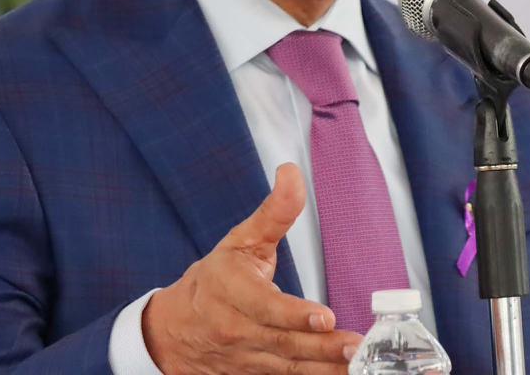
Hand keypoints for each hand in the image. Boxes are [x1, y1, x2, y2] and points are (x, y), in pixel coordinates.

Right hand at [142, 163, 363, 373]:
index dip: (295, 315)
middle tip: (355, 346)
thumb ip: (273, 212)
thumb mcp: (240, 241)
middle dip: (322, 347)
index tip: (325, 317)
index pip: (265, 307)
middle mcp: (237, 330)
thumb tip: (291, 174)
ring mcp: (245, 359)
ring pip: (288, 368)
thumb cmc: (213, 281)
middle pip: (283, 343)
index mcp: (232, 292)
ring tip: (356, 363)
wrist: (173, 330)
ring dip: (323, 368)